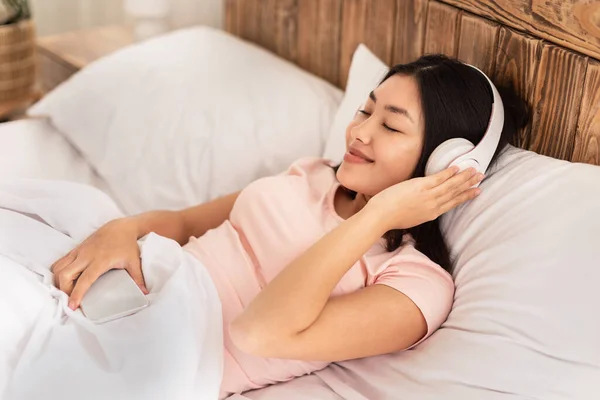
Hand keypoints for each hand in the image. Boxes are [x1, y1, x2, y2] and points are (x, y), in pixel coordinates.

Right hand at [50, 218, 147, 309]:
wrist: (121, 227)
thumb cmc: (127, 245)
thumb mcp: (133, 261)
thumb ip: (138, 278)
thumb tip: (144, 292)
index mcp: (100, 261)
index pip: (84, 280)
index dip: (77, 294)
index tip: (72, 306)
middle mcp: (86, 256)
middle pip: (65, 274)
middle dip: (63, 290)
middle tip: (69, 300)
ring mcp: (79, 251)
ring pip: (59, 267)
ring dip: (58, 281)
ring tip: (66, 291)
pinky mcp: (76, 249)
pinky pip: (60, 261)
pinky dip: (58, 272)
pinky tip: (63, 280)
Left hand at [366, 166, 483, 231]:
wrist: (381, 217)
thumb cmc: (391, 218)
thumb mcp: (411, 218)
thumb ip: (421, 211)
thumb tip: (422, 207)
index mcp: (431, 213)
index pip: (452, 203)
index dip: (465, 196)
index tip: (476, 191)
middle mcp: (433, 205)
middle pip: (455, 193)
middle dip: (469, 184)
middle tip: (481, 178)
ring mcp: (428, 196)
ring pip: (451, 185)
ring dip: (464, 177)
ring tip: (474, 171)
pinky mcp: (421, 187)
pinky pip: (439, 178)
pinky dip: (449, 173)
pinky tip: (457, 168)